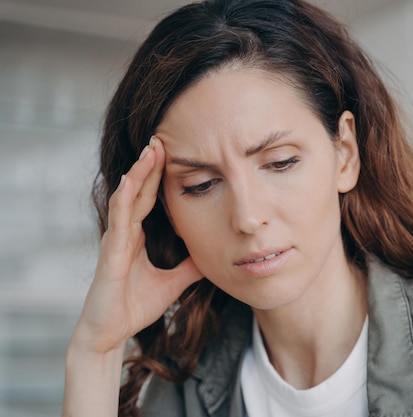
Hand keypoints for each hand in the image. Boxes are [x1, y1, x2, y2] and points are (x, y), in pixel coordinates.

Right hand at [71, 137, 201, 353]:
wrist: (111, 333)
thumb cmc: (134, 307)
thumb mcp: (173, 282)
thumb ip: (190, 267)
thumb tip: (212, 254)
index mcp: (136, 237)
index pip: (149, 199)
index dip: (158, 176)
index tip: (171, 152)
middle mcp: (124, 234)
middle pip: (139, 191)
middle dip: (149, 165)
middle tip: (160, 137)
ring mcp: (115, 241)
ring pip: (128, 199)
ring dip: (139, 173)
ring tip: (150, 150)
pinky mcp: (110, 254)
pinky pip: (118, 221)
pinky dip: (125, 200)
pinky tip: (132, 181)